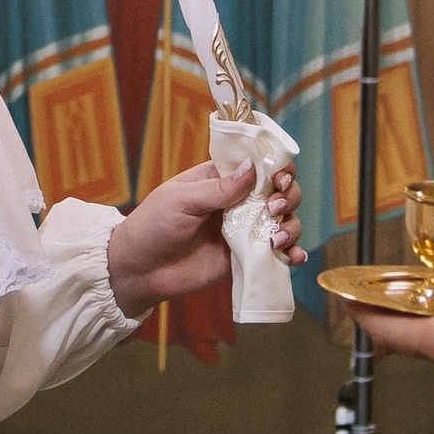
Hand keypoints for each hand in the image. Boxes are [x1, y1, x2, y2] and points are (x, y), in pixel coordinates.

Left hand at [108, 154, 304, 312]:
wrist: (140, 270)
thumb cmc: (153, 226)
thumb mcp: (181, 200)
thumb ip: (218, 189)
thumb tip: (253, 169)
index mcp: (221, 178)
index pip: (258, 164)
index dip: (277, 166)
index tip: (279, 177)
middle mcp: (237, 201)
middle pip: (280, 191)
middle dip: (287, 196)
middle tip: (273, 209)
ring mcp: (243, 230)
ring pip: (284, 220)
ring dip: (291, 226)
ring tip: (275, 239)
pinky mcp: (245, 256)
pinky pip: (276, 252)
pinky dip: (291, 253)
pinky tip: (293, 257)